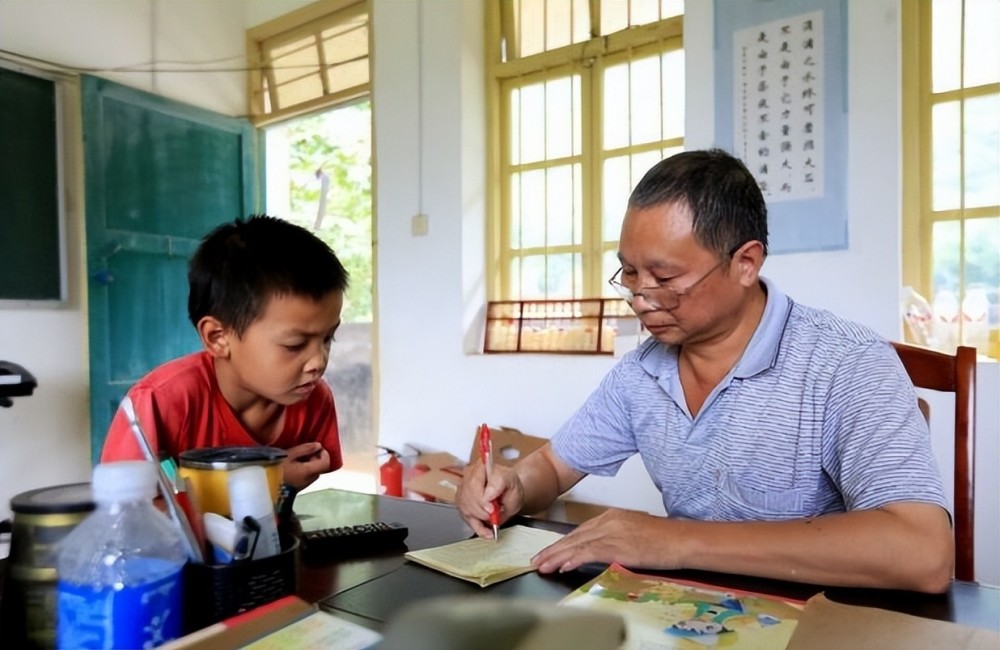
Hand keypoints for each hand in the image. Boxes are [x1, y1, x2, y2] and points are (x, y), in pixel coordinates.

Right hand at [281, 442, 330, 489]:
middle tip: (306, 452)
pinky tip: (295, 466)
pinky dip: (306, 470)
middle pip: (321, 468)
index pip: (326, 463)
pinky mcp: (298, 488)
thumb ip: (305, 449)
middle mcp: (309, 480)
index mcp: (308, 472)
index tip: (317, 447)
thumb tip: (319, 446)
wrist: (264, 486)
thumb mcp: (289, 455)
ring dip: (311, 465)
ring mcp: (304, 485)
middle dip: (317, 458)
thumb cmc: (276, 468)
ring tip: (298, 458)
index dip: (325, 454)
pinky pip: (307, 477)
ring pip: (314, 473)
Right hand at [455, 459, 523, 538]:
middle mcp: (469, 475)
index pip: (476, 478)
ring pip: (466, 508)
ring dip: (481, 518)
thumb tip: (488, 495)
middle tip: (495, 515)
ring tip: (494, 520)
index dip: (482, 496)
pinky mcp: (461, 503)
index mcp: (483, 466)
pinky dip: (478, 528)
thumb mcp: (513, 483)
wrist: (508, 491)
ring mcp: (463, 489)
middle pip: (469, 496)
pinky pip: (466, 517)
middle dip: (483, 511)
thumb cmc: (510, 486)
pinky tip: (488, 532)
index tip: (491, 508)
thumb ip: (501, 486)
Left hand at [531, 508, 674, 573]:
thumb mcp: (634, 534)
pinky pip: (587, 552)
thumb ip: (616, 539)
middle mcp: (608, 520)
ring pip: (576, 544)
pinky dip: (571, 559)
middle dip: (554, 549)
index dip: (563, 542)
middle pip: (574, 536)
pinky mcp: (615, 544)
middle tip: (537, 559)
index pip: (581, 530)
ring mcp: (611, 531)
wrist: (681, 540)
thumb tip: (601, 551)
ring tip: (542, 565)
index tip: (550, 551)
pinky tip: (561, 565)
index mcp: (612, 516)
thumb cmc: (665, 540)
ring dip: (556, 555)